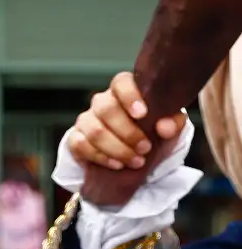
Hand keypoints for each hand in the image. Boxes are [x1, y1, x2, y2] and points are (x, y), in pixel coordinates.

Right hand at [66, 71, 186, 170]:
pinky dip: (101, 157)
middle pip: (106, 109)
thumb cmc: (150, 130)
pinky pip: (81, 145)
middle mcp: (101, 102)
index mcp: (124, 91)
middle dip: (128, 132)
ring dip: (118, 149)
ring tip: (136, 161)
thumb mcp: (169, 124)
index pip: (121, 83)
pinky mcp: (75, 138)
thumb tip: (164, 128)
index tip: (142, 114)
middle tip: (145, 148)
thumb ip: (173, 122)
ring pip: (95, 131)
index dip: (130, 97)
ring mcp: (86, 120)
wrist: (132, 151)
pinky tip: (117, 164)